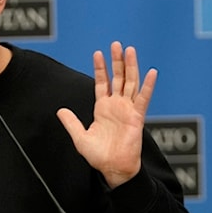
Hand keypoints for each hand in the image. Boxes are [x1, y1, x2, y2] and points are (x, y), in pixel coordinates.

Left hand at [57, 41, 156, 187]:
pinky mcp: (137, 117)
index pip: (103, 83)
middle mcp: (117, 106)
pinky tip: (151, 72)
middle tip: (116, 44)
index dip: (101, 68)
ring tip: (130, 50)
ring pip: (131, 83)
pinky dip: (148, 85)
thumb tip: (60, 111)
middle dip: (117, 61)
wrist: (113, 168)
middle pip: (118, 78)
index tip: (98, 53)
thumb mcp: (80, 137)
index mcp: (103, 108)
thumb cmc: (99, 156)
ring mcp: (128, 110)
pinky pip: (143, 98)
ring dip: (131, 66)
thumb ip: (72, 123)